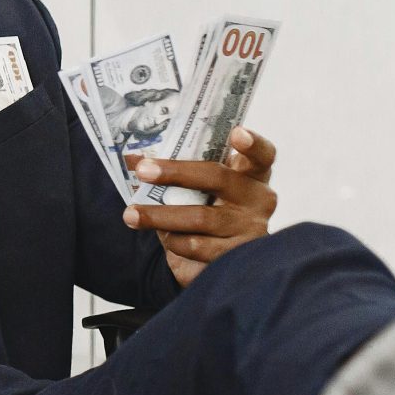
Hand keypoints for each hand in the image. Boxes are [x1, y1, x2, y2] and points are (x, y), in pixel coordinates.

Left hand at [121, 126, 278, 285]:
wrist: (219, 256)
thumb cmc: (207, 207)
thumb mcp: (199, 186)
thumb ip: (176, 168)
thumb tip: (132, 158)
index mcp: (252, 176)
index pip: (262, 155)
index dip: (252, 143)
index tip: (237, 133)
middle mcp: (257, 202)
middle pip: (217, 179)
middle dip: (174, 173)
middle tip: (141, 171)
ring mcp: (250, 234)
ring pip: (200, 220)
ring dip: (160, 218)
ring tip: (133, 216)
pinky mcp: (235, 261)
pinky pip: (194, 252)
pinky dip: (172, 246)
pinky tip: (166, 240)